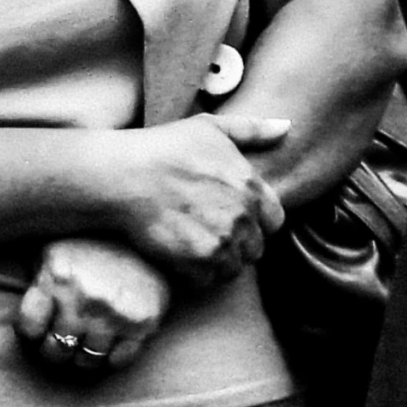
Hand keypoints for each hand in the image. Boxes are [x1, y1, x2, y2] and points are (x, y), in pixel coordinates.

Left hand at [16, 235, 171, 375]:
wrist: (141, 234)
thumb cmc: (86, 246)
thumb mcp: (51, 254)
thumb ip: (36, 284)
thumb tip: (26, 321)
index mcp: (56, 279)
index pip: (29, 329)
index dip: (29, 333)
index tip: (35, 331)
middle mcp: (84, 300)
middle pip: (56, 350)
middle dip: (52, 351)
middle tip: (57, 344)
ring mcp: (114, 314)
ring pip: (87, 361)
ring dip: (80, 358)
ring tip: (80, 345)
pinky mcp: (142, 324)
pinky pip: (118, 361)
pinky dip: (109, 360)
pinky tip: (105, 346)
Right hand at [106, 113, 288, 287]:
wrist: (120, 176)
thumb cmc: (160, 148)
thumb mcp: (206, 127)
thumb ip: (250, 129)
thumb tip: (286, 126)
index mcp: (250, 184)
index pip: (273, 220)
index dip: (252, 222)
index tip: (227, 218)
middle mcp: (244, 214)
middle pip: (254, 247)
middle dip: (233, 243)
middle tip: (202, 233)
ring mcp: (224, 238)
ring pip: (233, 267)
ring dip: (215, 262)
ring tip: (188, 246)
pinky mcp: (201, 258)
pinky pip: (209, 280)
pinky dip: (195, 274)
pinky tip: (177, 256)